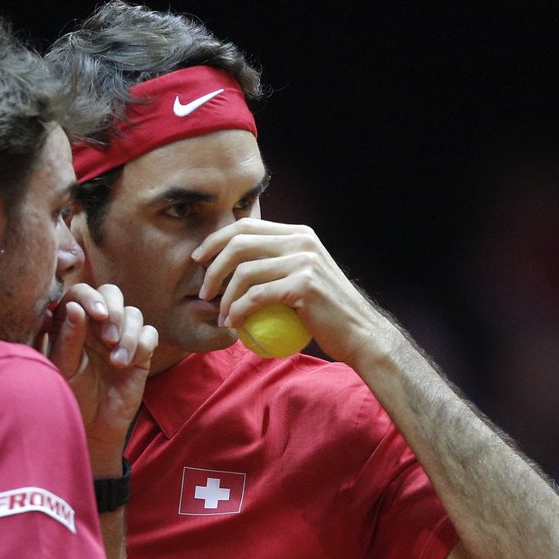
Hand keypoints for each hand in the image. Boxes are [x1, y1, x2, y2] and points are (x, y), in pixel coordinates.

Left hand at [42, 283, 156, 476]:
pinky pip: (149, 335)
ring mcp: (121, 335)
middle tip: (109, 337)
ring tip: (116, 361)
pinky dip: (141, 345)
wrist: (92, 425)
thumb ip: (67, 338)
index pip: (81, 292)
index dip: (90, 297)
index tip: (97, 314)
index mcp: (73, 321)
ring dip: (127, 334)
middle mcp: (97, 323)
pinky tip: (126, 364)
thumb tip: (75, 307)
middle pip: (112, 293)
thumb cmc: (71, 394)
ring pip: (133, 313)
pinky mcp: (141, 351)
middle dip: (114, 310)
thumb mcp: (64, 368)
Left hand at [192, 218, 392, 364]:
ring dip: (224, 297)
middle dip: (212, 266)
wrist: (359, 332)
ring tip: (221, 315)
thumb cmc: (325, 311)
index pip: (246, 226)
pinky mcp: (303, 285)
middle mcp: (301, 241)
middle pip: (239, 243)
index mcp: (298, 234)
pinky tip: (234, 324)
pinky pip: (256, 296)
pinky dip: (238, 311)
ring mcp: (303, 261)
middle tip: (204, 292)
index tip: (199, 259)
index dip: (216, 240)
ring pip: (244, 272)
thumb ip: (276, 263)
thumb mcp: (302, 276)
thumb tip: (234, 263)